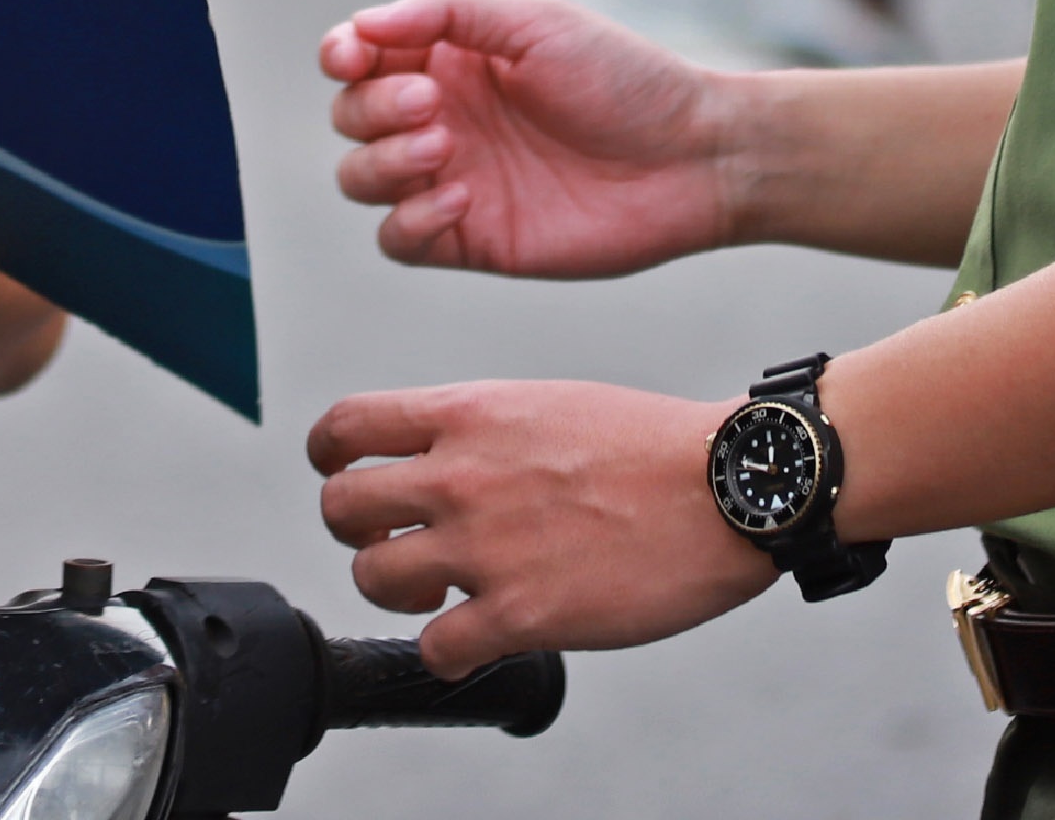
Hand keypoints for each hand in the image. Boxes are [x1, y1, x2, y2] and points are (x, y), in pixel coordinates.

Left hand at [310, 380, 772, 672]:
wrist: (725, 486)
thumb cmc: (652, 445)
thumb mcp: (545, 402)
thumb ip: (477, 428)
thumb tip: (435, 454)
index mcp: (468, 414)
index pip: (345, 426)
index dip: (330, 456)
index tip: (345, 474)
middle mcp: (462, 476)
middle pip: (339, 507)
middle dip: (356, 530)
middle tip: (396, 541)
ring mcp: (485, 547)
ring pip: (373, 579)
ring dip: (400, 592)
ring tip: (443, 591)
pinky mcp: (519, 614)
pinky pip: (435, 649)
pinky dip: (449, 652)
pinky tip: (480, 637)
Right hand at [321, 0, 734, 276]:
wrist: (691, 159)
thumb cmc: (625, 80)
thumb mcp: (535, 21)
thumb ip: (443, 12)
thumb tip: (361, 22)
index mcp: (450, 59)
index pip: (359, 56)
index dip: (340, 54)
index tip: (354, 55)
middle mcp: (442, 117)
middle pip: (349, 116)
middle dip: (372, 107)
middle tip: (433, 104)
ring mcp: (452, 180)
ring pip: (359, 178)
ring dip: (384, 160)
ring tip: (446, 146)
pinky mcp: (470, 240)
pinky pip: (397, 240)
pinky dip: (409, 219)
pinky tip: (461, 198)